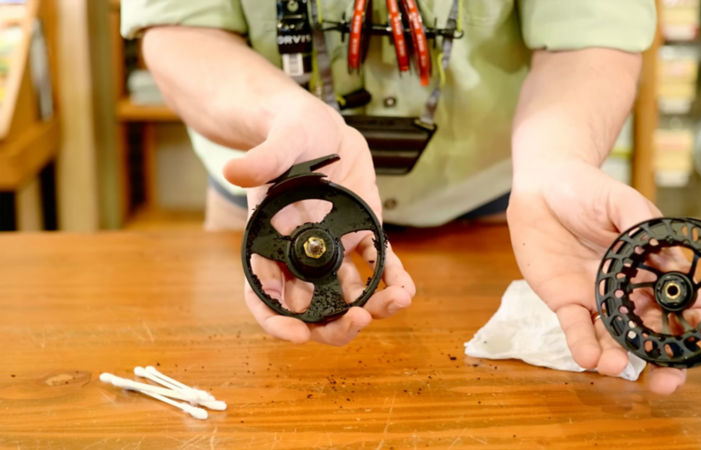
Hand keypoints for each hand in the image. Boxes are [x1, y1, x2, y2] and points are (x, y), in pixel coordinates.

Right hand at [223, 93, 414, 345]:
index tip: (298, 335)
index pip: (264, 294)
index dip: (276, 321)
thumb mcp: (278, 141)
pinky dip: (392, 279)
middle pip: (311, 308)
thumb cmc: (288, 132)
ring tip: (397, 301)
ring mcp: (332, 248)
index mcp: (270, 241)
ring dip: (372, 307)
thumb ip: (262, 159)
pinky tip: (406, 286)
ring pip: (348, 294)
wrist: (318, 123)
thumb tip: (236, 169)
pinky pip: (377, 265)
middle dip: (333, 324)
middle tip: (357, 320)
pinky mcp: (360, 234)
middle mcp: (300, 253)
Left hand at [507, 159, 692, 393]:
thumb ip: (644, 225)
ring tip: (618, 366)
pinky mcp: (566, 302)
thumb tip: (672, 254)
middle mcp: (629, 291)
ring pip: (614, 338)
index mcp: (652, 268)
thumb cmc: (587, 190)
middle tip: (668, 381)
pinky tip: (589, 359)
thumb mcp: (623, 202)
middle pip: (651, 332)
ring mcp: (598, 299)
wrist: (543, 187)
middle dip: (662, 360)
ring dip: (618, 357)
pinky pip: (576, 329)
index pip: (677, 302)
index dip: (691, 323)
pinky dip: (583, 345)